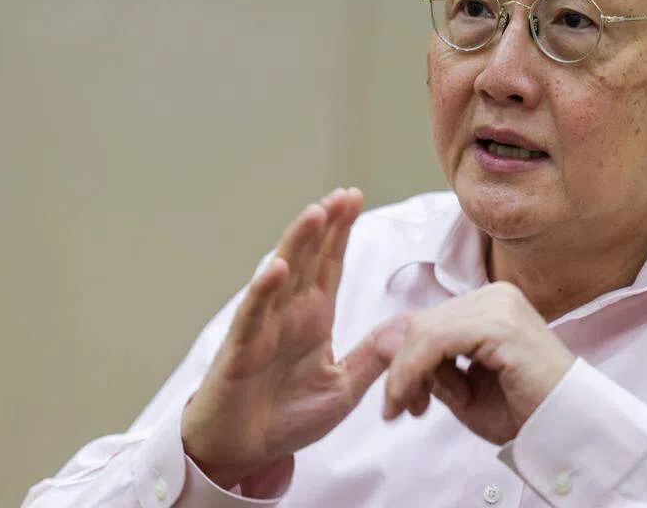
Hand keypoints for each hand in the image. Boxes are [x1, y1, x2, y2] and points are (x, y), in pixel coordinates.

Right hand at [180, 188, 398, 494]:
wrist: (243, 452)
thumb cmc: (285, 417)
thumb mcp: (343, 388)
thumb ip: (372, 357)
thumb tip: (406, 327)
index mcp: (314, 317)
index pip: (330, 264)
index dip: (341, 232)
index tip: (354, 197)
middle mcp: (289, 313)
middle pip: (308, 258)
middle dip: (325, 225)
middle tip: (343, 195)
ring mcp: (263, 327)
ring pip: (281, 276)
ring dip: (296, 244)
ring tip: (315, 213)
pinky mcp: (241, 349)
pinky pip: (253, 315)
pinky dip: (264, 290)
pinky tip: (277, 267)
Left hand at [381, 281, 575, 444]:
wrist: (567, 429)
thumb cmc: (522, 412)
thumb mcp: (462, 388)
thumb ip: (429, 366)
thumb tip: (385, 341)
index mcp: (490, 305)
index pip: (428, 320)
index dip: (403, 359)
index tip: (397, 400)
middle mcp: (494, 296)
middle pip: (421, 323)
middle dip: (402, 370)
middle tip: (398, 409)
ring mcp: (498, 305)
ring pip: (424, 331)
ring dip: (407, 375)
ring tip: (409, 408)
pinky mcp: (500, 324)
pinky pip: (437, 342)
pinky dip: (416, 372)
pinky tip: (415, 400)